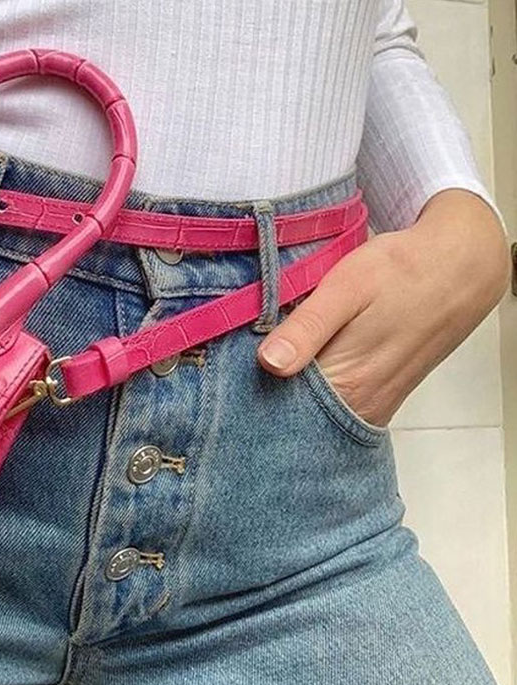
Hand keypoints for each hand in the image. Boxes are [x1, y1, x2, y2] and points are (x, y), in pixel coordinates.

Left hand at [256, 189, 510, 426]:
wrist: (460, 268)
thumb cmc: (400, 271)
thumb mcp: (347, 288)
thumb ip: (308, 328)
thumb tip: (269, 364)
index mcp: (346, 384)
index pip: (277, 410)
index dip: (247, 394)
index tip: (225, 376)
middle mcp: (359, 407)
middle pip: (292, 416)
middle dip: (262, 397)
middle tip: (236, 368)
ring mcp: (372, 406)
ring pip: (312, 413)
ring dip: (286, 395)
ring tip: (263, 366)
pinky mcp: (379, 397)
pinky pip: (335, 406)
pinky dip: (311, 392)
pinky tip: (298, 369)